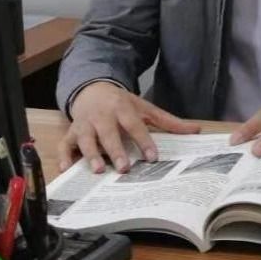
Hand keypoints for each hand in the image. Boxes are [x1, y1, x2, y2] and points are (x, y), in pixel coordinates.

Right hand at [59, 82, 199, 173]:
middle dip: (116, 150)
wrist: (92, 89)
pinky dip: (64, 156)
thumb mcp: (144, 107)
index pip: (134, 125)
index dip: (143, 141)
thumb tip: (196, 130)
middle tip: (124, 168)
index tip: (152, 157)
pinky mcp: (71, 132)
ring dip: (91, 155)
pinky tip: (67, 169)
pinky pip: (65, 145)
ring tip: (98, 171)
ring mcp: (85, 124)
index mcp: (122, 108)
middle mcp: (102, 116)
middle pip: (109, 133)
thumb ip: (168, 121)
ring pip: (86, 140)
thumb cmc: (121, 103)